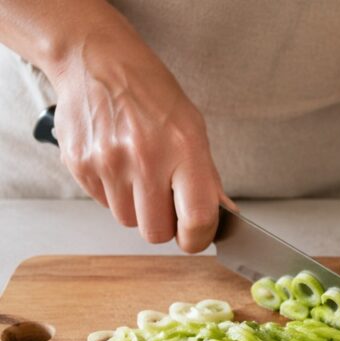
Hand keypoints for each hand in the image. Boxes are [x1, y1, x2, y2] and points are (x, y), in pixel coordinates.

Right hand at [51, 25, 229, 252]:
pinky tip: (118, 163)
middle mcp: (145, 159)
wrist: (98, 62)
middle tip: (165, 202)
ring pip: (126, 221)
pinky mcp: (80, 165)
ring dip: (136, 207)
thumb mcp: (194, 128)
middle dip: (163, 224)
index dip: (198, 238)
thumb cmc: (152, 95)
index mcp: (184, 149)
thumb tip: (217, 216)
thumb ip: (205, 176)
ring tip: (139, 173)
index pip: (196, 219)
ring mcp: (108, 163)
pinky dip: (113, 192)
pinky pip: (103, 203)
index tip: (196, 236)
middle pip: (155, 232)